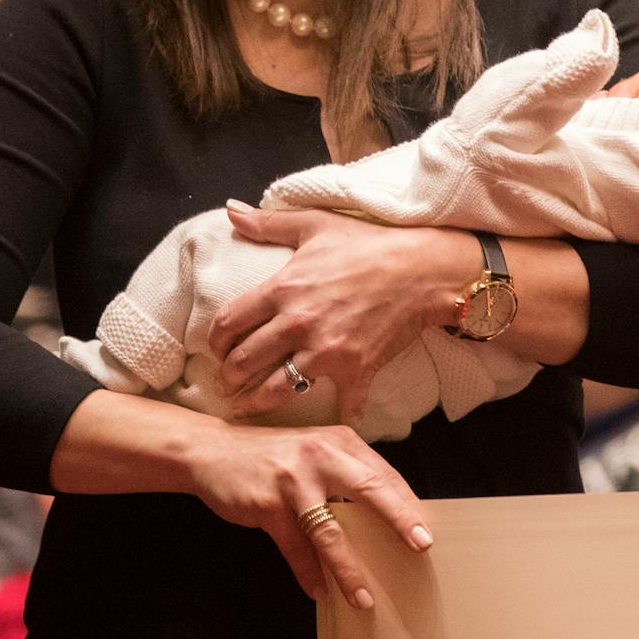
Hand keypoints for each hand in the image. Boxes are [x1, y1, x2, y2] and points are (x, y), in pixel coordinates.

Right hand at [182, 419, 432, 607]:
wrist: (210, 451)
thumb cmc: (271, 456)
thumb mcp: (313, 450)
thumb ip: (345, 471)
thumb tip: (387, 510)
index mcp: (338, 441)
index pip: (383, 474)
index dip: (406, 504)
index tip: (426, 531)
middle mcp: (320, 456)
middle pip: (369, 490)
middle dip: (398, 520)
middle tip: (420, 546)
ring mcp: (293, 481)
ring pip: (330, 532)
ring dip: (349, 570)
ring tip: (364, 599)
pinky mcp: (268, 505)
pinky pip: (295, 548)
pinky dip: (308, 573)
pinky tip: (319, 592)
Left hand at [210, 204, 474, 426]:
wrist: (422, 268)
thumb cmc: (368, 244)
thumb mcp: (314, 225)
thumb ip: (268, 223)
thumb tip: (231, 210)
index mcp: (282, 289)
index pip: (229, 323)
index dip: (216, 341)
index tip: (216, 350)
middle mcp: (298, 324)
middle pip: (244, 362)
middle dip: (228, 378)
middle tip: (225, 384)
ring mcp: (326, 351)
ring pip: (276, 391)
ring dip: (255, 403)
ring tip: (246, 407)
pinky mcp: (356, 370)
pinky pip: (341, 406)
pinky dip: (336, 419)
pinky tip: (326, 427)